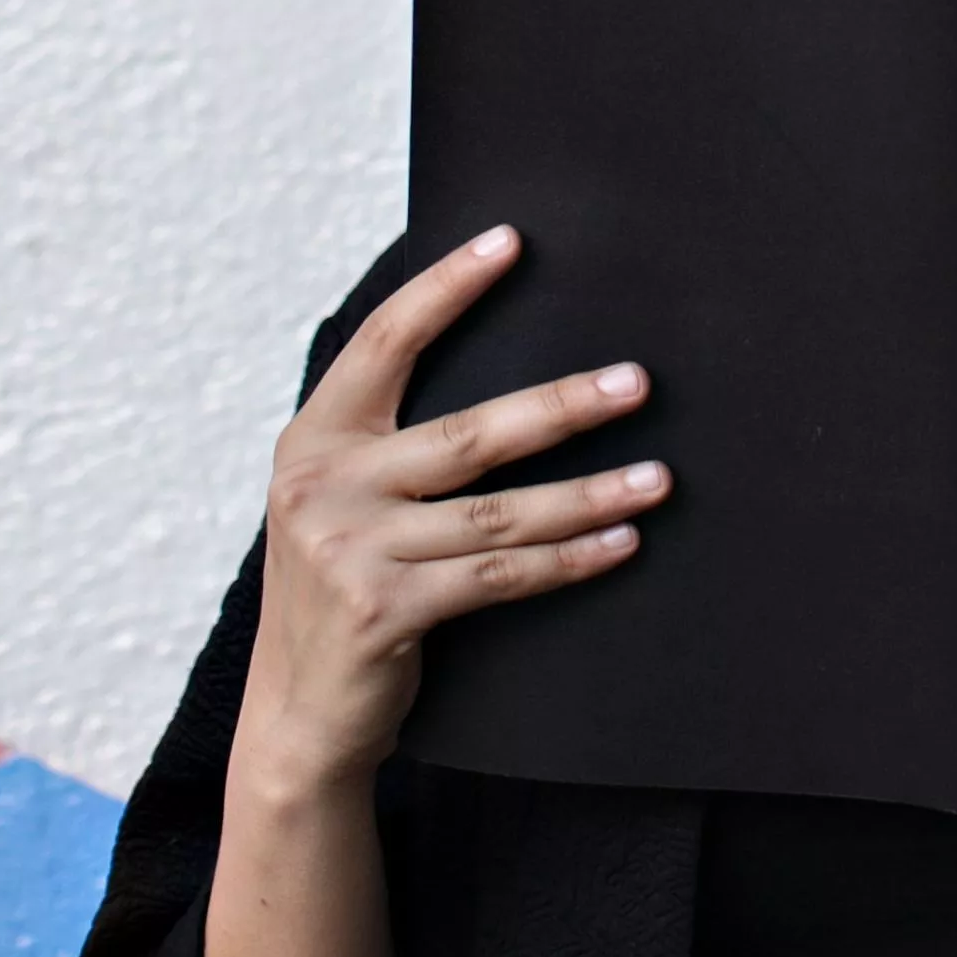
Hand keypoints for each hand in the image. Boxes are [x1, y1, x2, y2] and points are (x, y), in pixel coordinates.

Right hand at [237, 225, 669, 788]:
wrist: (297, 715)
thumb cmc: (346, 589)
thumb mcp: (344, 503)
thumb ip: (393, 444)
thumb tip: (515, 383)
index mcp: (314, 439)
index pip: (384, 342)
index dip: (445, 288)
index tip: (509, 240)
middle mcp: (322, 484)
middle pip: (469, 433)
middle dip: (562, 406)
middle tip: (637, 383)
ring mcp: (348, 549)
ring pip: (500, 512)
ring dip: (590, 493)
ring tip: (659, 477)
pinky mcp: (382, 609)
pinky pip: (501, 576)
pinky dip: (570, 560)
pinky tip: (622, 542)